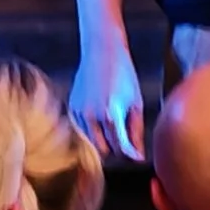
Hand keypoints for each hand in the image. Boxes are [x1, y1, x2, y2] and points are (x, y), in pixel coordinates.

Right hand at [71, 40, 146, 160]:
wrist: (102, 51)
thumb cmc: (124, 74)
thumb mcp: (136, 102)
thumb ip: (136, 131)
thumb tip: (138, 155)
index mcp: (111, 114)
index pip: (120, 147)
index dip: (131, 155)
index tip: (138, 157)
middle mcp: (92, 116)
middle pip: (105, 150)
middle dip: (117, 149)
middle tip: (127, 140)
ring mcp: (79, 113)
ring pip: (91, 143)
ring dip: (104, 141)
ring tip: (115, 126)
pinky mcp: (72, 109)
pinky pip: (82, 131)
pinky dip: (92, 131)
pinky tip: (101, 117)